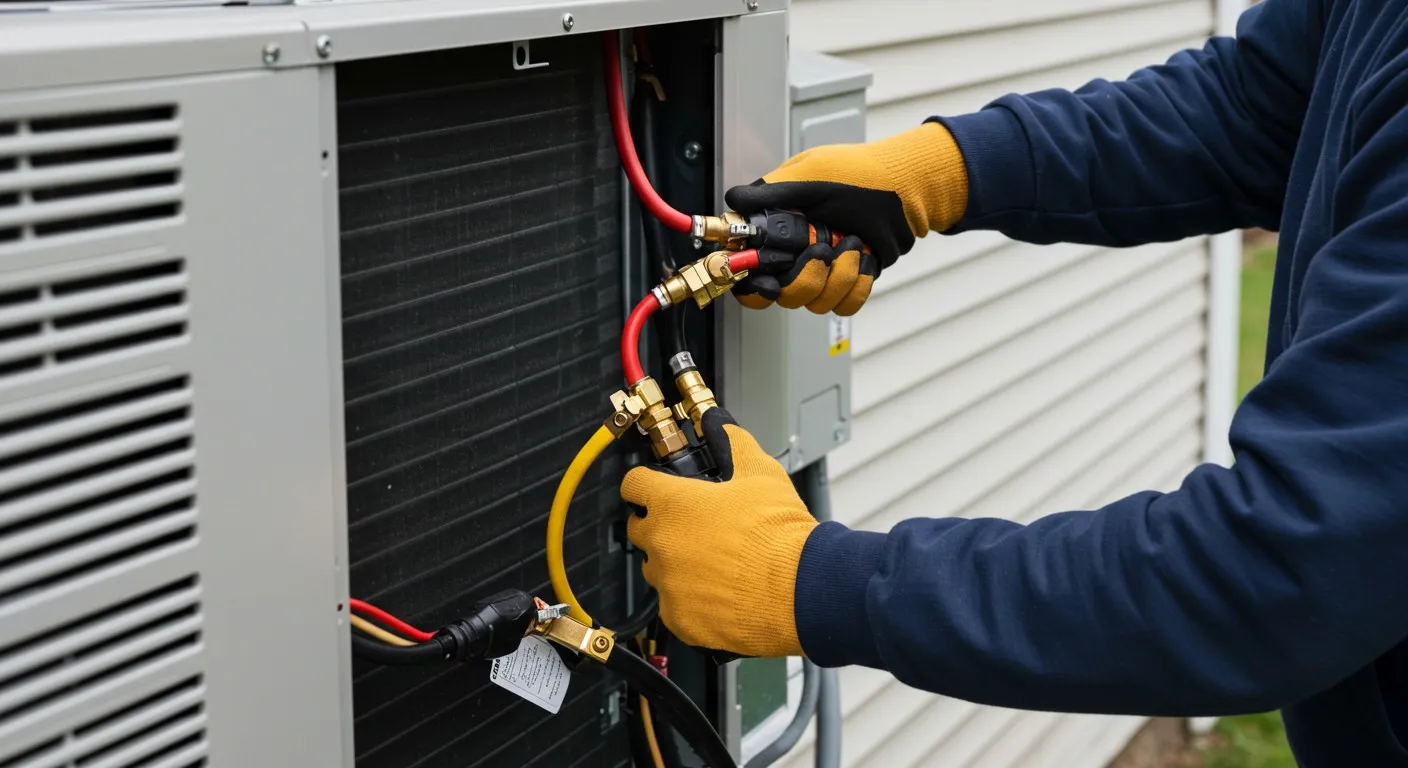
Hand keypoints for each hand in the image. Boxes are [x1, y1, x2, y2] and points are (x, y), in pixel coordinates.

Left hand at [622, 408, 816, 656]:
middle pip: (639, 529)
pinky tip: (719, 592)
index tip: (652, 488)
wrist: (802, 588)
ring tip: (713, 563)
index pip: (634, 485)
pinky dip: (691, 602)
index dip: (645, 483)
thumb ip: (732, 443)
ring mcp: (669, 585)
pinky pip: (674, 607)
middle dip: (660, 525)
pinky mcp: (681, 619)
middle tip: (694, 528)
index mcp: (673, 504)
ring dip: (675, 564)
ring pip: (657, 570)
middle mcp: (661, 544)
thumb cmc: (781, 534)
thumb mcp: (760, 473)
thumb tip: (720, 424)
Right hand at [725, 121, 968, 313]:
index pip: (749, 273)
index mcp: (779, 232)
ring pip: (817, 303)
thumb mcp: (809, 176)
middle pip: (784, 296)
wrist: (905, 189)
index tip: (769, 282)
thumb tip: (733, 199)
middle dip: (806, 278)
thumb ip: (770, 192)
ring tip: (853, 245)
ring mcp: (824, 272)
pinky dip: (858, 285)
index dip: (753, 286)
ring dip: (839, 276)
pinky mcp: (850, 282)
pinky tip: (864, 260)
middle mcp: (797, 256)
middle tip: (822, 251)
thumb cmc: (858, 175)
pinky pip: (846, 305)